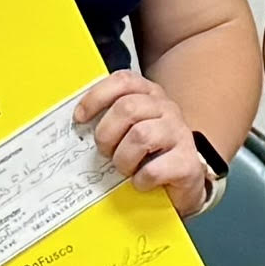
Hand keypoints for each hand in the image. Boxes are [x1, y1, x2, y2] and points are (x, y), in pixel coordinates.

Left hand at [73, 74, 216, 214]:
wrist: (183, 185)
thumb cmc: (149, 155)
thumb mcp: (129, 130)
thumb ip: (110, 118)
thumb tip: (77, 121)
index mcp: (150, 95)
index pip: (123, 81)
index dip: (97, 97)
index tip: (80, 118)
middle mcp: (167, 109)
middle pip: (127, 108)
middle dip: (106, 134)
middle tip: (105, 152)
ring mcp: (180, 134)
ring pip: (141, 136)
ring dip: (123, 159)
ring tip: (125, 168)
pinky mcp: (187, 163)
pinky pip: (154, 170)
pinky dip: (140, 180)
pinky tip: (141, 182)